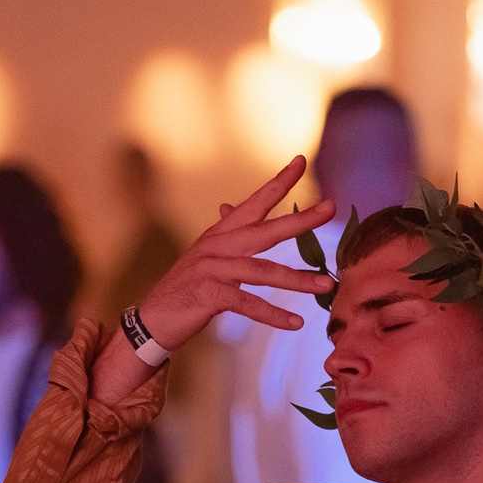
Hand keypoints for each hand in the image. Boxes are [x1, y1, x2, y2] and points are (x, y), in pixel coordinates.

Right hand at [134, 155, 336, 350]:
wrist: (152, 320)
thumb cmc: (186, 289)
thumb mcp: (205, 258)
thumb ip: (224, 237)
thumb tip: (228, 205)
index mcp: (220, 234)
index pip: (254, 203)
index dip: (278, 182)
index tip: (301, 160)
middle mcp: (216, 246)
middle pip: (265, 230)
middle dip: (300, 220)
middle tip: (329, 208)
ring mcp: (211, 269)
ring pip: (262, 271)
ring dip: (297, 279)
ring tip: (327, 284)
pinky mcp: (208, 295)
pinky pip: (247, 303)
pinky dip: (273, 314)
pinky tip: (295, 322)